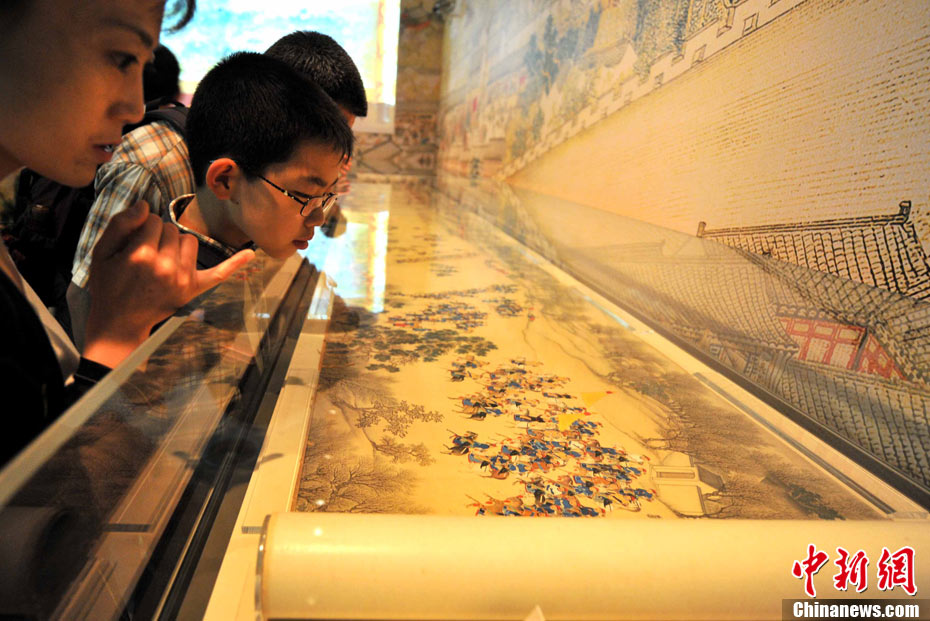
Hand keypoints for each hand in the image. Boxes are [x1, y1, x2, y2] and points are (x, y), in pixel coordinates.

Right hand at [82, 200, 253, 366]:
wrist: (120, 320)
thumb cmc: (109, 283)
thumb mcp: (101, 252)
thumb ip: (120, 224)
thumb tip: (145, 204)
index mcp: (140, 255)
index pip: (152, 220)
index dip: (142, 227)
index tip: (134, 240)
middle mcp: (165, 266)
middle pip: (172, 229)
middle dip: (159, 235)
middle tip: (146, 254)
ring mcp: (182, 278)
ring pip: (189, 240)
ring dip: (178, 245)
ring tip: (162, 260)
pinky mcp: (194, 289)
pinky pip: (219, 273)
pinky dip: (235, 264)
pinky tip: (251, 254)